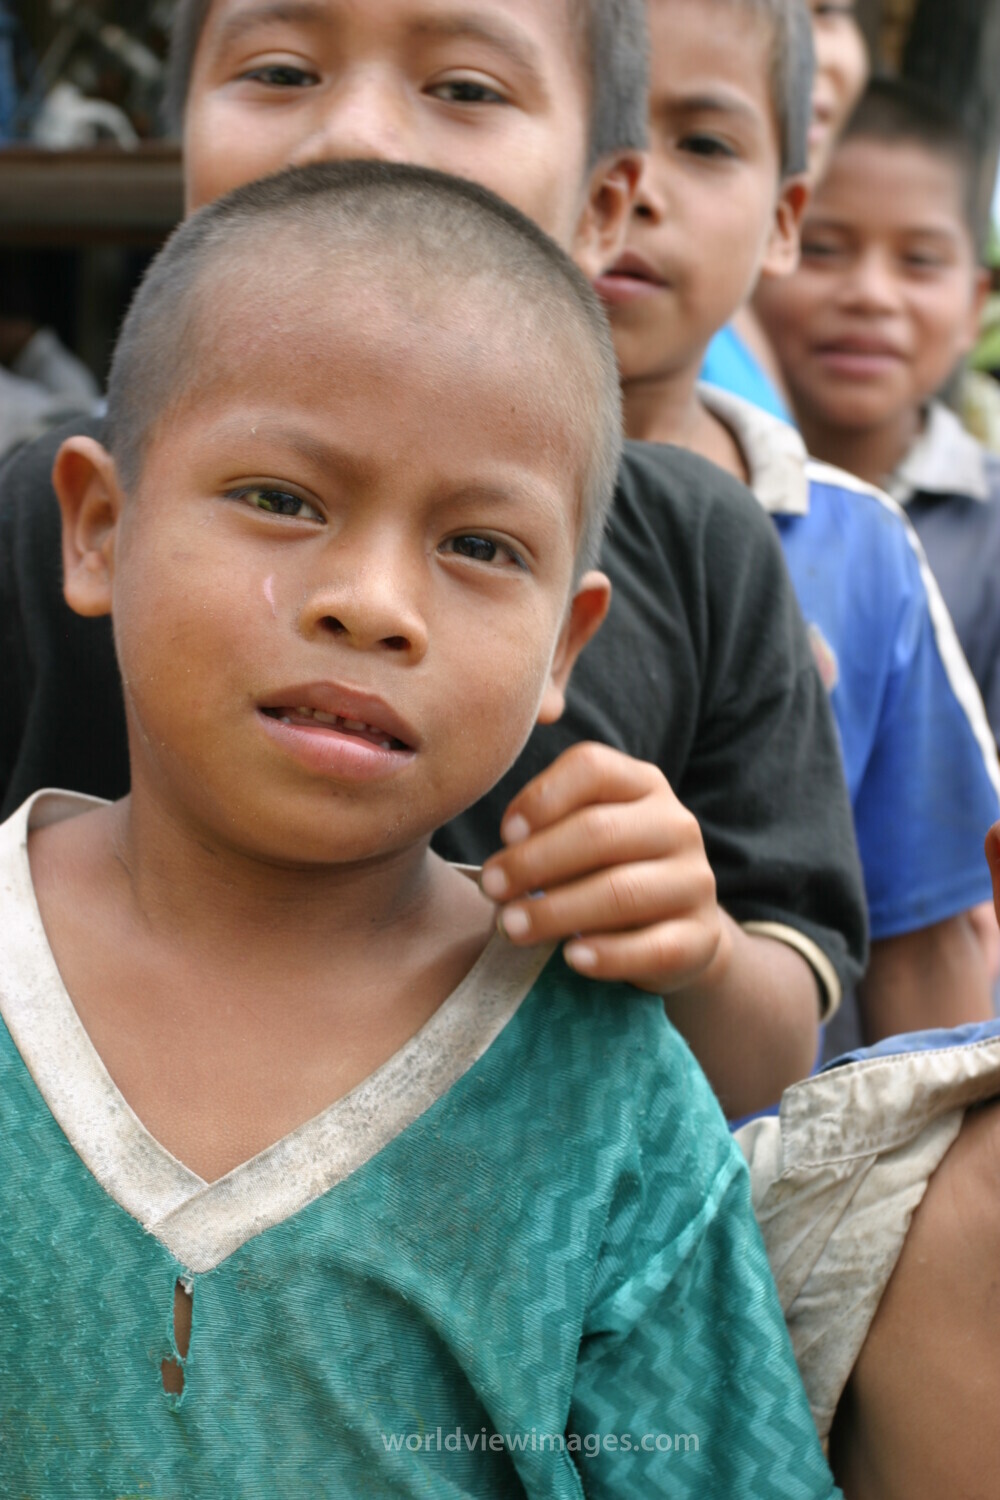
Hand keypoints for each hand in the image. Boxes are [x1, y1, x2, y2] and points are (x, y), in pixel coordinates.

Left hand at [479, 743, 726, 994]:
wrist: (672, 933)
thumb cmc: (603, 873)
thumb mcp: (581, 836)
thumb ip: (547, 828)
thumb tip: (502, 856)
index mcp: (642, 785)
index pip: (592, 768)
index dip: (542, 797)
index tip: (504, 833)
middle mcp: (675, 824)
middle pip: (600, 831)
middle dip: (534, 861)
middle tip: (491, 888)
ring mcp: (695, 880)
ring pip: (622, 891)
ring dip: (556, 911)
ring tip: (512, 927)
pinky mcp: (702, 936)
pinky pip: (654, 947)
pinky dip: (608, 954)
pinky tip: (571, 958)